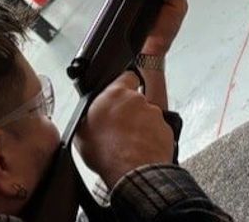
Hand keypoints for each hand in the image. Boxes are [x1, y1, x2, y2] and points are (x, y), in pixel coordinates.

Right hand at [74, 72, 173, 186]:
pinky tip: (140, 150)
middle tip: (120, 127)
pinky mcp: (166, 130)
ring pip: (147, 116)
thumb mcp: (82, 132)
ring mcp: (154, 115)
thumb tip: (89, 117)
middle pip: (136, 99)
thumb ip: (89, 116)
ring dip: (141, 126)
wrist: (131, 173)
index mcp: (115, 94)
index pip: (126, 76)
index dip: (124, 84)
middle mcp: (137, 100)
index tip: (120, 93)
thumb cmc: (106, 153)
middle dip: (130, 111)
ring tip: (130, 144)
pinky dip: (151, 138)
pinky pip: (157, 131)